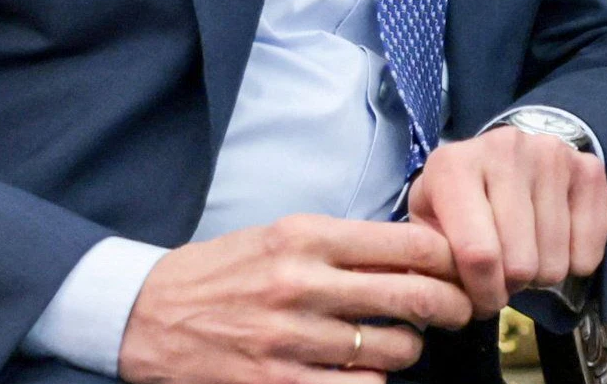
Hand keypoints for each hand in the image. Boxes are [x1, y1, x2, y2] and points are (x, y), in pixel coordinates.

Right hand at [119, 214, 471, 383]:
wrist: (145, 314)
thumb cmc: (225, 270)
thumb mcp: (283, 236)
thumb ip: (347, 245)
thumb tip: (420, 254)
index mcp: (306, 236)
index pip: (408, 242)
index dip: (449, 257)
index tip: (460, 266)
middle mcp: (300, 283)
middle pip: (411, 295)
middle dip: (451, 305)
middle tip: (459, 309)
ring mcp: (288, 338)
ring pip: (391, 348)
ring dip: (409, 348)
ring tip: (401, 342)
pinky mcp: (275, 383)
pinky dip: (373, 381)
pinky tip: (364, 371)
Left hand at [407, 125, 606, 318]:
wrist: (502, 155)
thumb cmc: (459, 198)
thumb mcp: (428, 222)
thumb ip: (431, 260)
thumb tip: (452, 301)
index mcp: (455, 166)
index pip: (478, 254)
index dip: (482, 293)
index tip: (481, 302)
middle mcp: (506, 149)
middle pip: (521, 261)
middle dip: (511, 285)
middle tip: (504, 275)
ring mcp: (553, 155)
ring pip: (555, 260)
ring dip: (541, 274)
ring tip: (527, 254)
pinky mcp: (589, 167)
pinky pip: (591, 246)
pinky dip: (576, 262)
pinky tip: (557, 244)